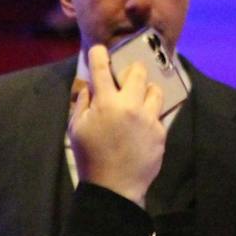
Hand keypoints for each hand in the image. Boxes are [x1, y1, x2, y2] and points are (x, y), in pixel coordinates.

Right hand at [68, 43, 165, 206]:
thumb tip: (88, 87)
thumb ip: (82, 104)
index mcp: (105, 103)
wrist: (114, 186)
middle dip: (132, 69)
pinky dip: (150, 113)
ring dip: (146, 90)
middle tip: (128, 74)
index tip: (100, 49)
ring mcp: (148, 117)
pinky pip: (159, 113)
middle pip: (137, 73)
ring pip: (155, 90)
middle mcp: (129, 105)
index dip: (99, 55)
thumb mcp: (75, 130)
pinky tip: (143, 122)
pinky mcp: (160, 130)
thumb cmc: (89, 157)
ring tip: (140, 98)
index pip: (101, 70)